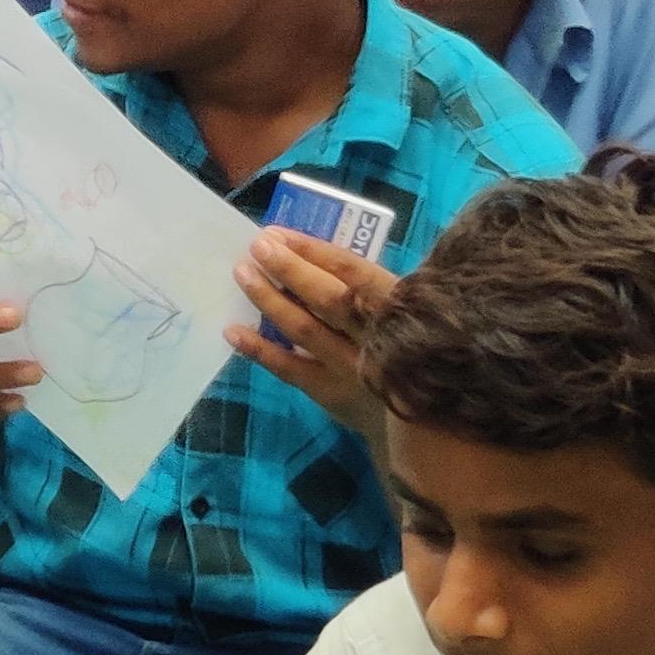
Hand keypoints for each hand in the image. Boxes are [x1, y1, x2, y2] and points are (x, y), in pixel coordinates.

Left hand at [229, 227, 400, 434]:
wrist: (422, 419)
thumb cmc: (402, 346)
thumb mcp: (400, 312)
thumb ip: (364, 289)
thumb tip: (304, 252)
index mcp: (399, 307)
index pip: (356, 272)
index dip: (315, 251)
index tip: (280, 234)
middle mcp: (378, 338)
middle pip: (329, 299)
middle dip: (290, 269)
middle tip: (258, 245)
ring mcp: (353, 369)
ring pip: (306, 329)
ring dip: (270, 300)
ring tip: (242, 273)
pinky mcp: (331, 393)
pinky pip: (289, 368)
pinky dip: (259, 349)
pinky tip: (232, 331)